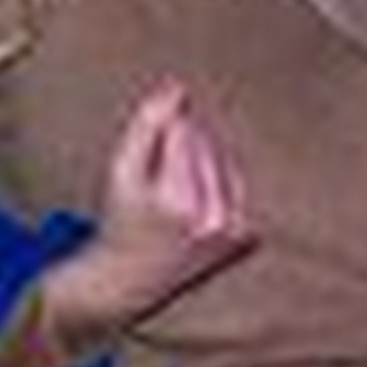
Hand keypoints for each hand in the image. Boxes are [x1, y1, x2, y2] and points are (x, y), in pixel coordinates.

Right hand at [27, 80, 256, 345]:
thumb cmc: (121, 220)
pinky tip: (196, 203)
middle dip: (183, 145)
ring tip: (173, 189)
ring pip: (227, 160)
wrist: (128, 280)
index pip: (183, 132)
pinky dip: (220, 183)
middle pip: (208, 144)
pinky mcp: (246, 237)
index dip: (160, 133)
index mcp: (180, 203)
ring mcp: (235, 231)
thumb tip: (177, 86)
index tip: (145, 157)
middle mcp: (214, 219)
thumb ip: (146, 126)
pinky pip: (239, 185)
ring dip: (203, 160)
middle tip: (157, 176)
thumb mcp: (119, 172)